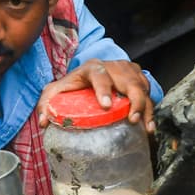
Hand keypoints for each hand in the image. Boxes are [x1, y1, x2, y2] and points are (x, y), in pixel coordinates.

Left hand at [36, 58, 155, 132]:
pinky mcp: (138, 76)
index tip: (106, 107)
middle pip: (129, 81)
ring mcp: (128, 70)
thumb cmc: (73, 85)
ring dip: (146, 106)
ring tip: (146, 127)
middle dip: (134, 101)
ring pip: (142, 86)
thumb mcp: (55, 91)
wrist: (89, 74)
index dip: (104, 89)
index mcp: (92, 68)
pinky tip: (149, 122)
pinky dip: (151, 106)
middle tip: (133, 120)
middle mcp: (113, 67)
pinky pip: (148, 90)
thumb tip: (44, 123)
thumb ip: (47, 104)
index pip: (99, 75)